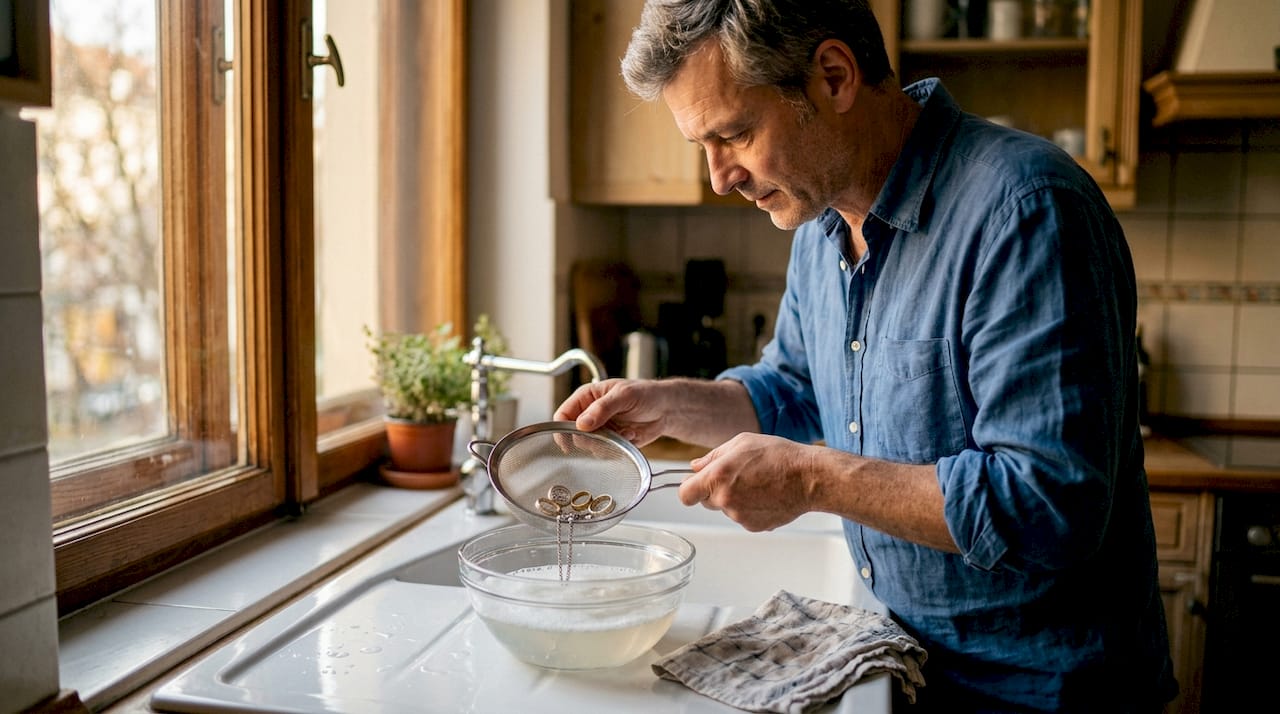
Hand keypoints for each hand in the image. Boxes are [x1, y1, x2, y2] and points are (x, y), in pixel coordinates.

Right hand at [553, 378, 670, 445]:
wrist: (667, 410)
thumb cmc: (646, 394)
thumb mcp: (624, 396)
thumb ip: (602, 409)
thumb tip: (581, 424)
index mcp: (587, 397)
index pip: (563, 414)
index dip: (562, 428)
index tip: (568, 440)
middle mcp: (590, 414)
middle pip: (573, 434)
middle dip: (589, 439)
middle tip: (605, 436)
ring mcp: (600, 429)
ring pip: (589, 445)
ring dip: (606, 443)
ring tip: (624, 432)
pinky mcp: (611, 442)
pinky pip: (605, 452)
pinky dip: (618, 447)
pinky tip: (630, 436)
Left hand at [680, 433, 816, 531]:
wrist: (809, 477)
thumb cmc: (778, 456)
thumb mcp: (741, 443)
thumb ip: (712, 456)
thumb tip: (695, 466)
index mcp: (717, 477)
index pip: (685, 494)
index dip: (689, 488)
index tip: (695, 483)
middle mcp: (725, 500)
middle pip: (705, 501)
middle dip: (715, 490)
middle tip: (737, 476)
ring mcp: (739, 516)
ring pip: (726, 509)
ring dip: (735, 498)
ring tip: (758, 482)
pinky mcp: (754, 526)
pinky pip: (743, 517)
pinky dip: (750, 508)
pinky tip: (766, 494)